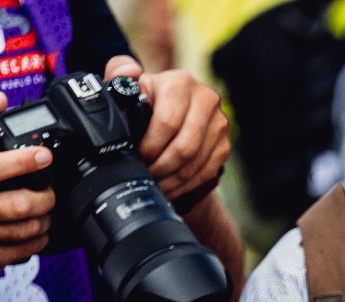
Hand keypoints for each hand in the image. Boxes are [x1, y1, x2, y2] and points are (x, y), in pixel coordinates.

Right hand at [0, 92, 54, 299]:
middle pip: (18, 204)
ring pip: (26, 228)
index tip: (44, 156)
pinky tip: (36, 231)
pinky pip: (24, 250)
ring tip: (44, 210)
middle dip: (45, 196)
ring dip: (46, 218)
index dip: (22, 161)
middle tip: (50, 190)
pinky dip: (39, 239)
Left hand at [105, 57, 229, 204]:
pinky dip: (185, 185)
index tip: (137, 156)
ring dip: (171, 180)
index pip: (168, 122)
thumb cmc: (148, 100)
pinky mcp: (224, 146)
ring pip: (195, 164)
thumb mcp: (132, 84)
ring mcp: (219, 124)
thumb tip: (129, 73)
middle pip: (184, 147)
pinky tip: (169, 187)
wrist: (176, 112)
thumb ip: (119, 71)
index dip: (150, 146)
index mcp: (181, 83)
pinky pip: (205, 173)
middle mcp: (206, 100)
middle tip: (145, 175)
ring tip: (154, 184)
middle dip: (161, 167)